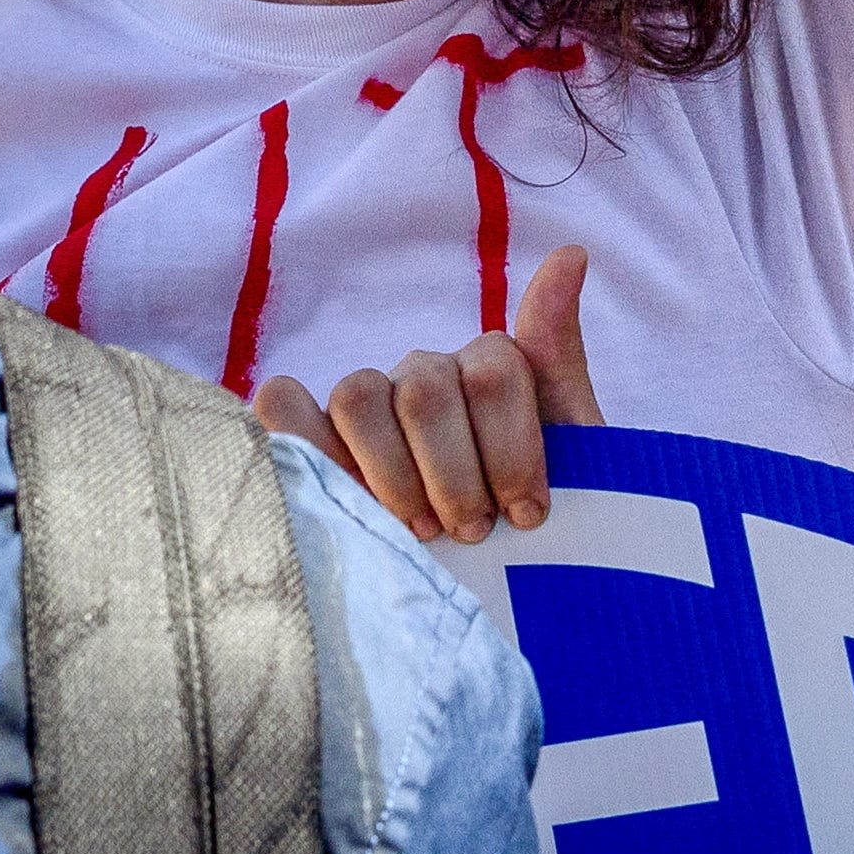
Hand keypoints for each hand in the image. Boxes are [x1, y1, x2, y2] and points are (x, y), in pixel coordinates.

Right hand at [251, 245, 599, 542]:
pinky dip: (300, 436)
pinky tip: (338, 489)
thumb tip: (571, 252)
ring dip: (392, 475)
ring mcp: (362, 405)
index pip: (494, 367)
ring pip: (359, 396)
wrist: (502, 601)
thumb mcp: (572, 457)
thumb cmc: (534, 532)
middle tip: (471, 532)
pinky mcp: (307, 437)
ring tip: (416, 535)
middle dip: (455, 474)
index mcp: (485, 370)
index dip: (513, 448)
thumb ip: (558, 357)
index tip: (528, 515)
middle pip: (426, 387)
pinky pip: (281, 403)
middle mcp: (421, 375)